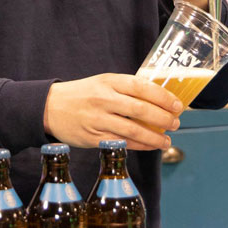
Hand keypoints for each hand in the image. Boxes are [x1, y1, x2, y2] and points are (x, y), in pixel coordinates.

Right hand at [43, 73, 182, 150]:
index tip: (178, 105)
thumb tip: (159, 99)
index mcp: (108, 81)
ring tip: (167, 140)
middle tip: (176, 123)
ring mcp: (97, 119)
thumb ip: (126, 89)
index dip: (163, 97)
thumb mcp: (103, 82)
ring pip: (133, 130)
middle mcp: (103, 99)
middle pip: (140, 110)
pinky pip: (122, 144)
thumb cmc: (82, 94)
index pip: (141, 87)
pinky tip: (150, 146)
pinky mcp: (92, 137)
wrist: (49, 107)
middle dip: (163, 118)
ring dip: (154, 137)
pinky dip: (139, 146)